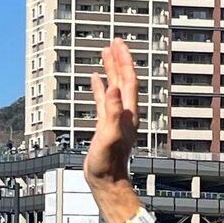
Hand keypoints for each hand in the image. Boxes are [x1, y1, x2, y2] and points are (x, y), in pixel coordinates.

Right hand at [83, 38, 142, 222]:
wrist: (106, 181)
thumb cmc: (109, 163)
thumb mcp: (109, 136)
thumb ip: (112, 113)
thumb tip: (115, 88)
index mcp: (127, 113)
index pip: (128, 81)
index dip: (124, 61)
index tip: (119, 44)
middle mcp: (124, 113)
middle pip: (124, 80)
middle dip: (120, 60)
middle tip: (115, 41)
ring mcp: (115, 118)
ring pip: (114, 87)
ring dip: (111, 70)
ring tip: (105, 53)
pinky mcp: (105, 124)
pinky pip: (103, 100)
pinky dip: (100, 87)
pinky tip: (95, 78)